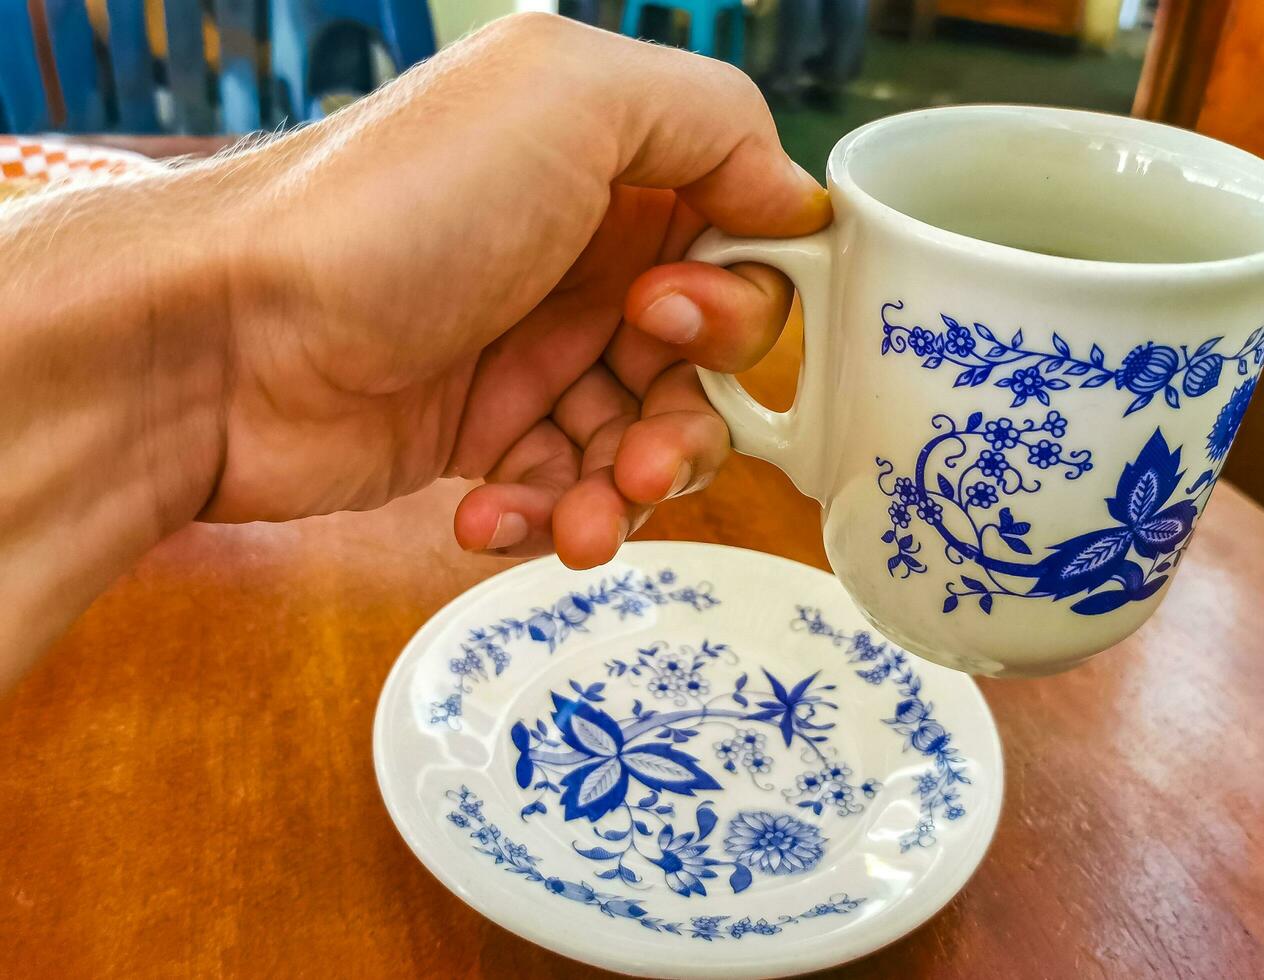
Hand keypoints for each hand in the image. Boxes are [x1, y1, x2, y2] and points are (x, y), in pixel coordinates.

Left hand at [211, 13, 826, 565]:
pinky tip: (489, 516)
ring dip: (632, 490)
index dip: (742, 299)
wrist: (220, 336)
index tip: (680, 319)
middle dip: (693, 416)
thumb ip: (712, 122)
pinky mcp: (484, 435)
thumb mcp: (569, 98)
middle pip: (707, 361)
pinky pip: (566, 488)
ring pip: (648, 438)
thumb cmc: (395, 207)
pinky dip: (547, 513)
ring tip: (587, 520)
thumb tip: (798, 202)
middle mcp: (582, 254)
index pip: (743, 242)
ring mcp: (533, 350)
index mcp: (614, 167)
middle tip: (640, 447)